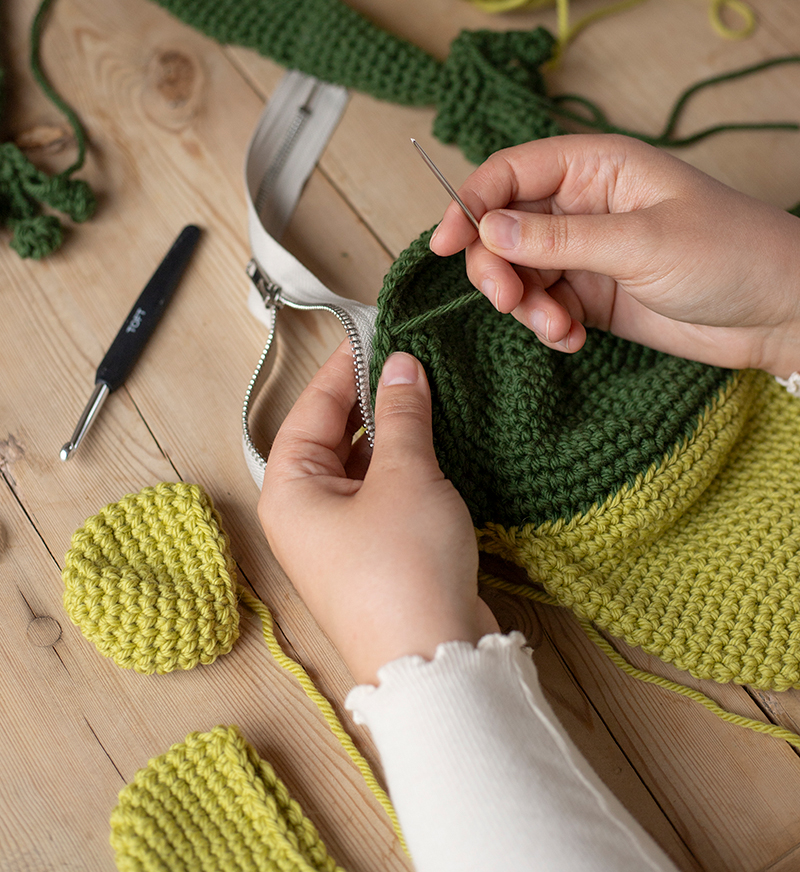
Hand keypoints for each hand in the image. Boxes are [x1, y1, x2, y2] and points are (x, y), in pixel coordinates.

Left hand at [258, 340, 498, 685]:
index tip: (377, 335)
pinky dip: (406, 468)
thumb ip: (402, 414)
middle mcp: (305, 514)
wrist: (434, 662)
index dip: (344, 368)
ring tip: (429, 394)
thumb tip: (400, 366)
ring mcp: (340, 538)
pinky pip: (384, 494)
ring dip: (394, 433)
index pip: (311, 409)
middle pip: (333, 436)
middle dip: (372, 399)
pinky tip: (437, 443)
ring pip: (362, 465)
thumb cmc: (403, 573)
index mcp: (288, 491)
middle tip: (410, 361)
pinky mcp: (376, 555)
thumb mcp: (405, 476)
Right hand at [430, 134, 799, 377]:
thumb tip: (488, 229)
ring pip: (519, 272)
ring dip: (524, 305)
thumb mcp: (641, 242)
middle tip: (509, 301)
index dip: (469, 203)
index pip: (510, 173)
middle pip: (502, 227)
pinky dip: (547, 327)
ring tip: (557, 328)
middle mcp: (583, 205)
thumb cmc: (731, 254)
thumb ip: (560, 239)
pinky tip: (573, 340)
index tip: (445, 243)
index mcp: (595, 167)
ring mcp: (586, 252)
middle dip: (496, 267)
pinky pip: (544, 306)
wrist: (780, 313)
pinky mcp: (592, 295)